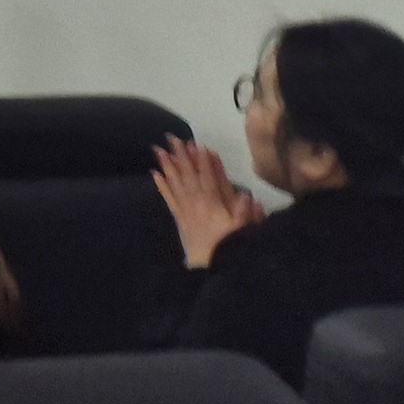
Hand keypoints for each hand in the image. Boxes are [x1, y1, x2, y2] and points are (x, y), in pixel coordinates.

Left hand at [154, 136, 263, 269]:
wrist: (208, 265)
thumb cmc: (229, 246)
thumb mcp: (243, 231)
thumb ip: (246, 214)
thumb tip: (249, 195)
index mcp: (213, 204)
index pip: (209, 178)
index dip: (205, 162)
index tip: (200, 145)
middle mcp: (196, 203)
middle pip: (188, 175)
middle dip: (182, 156)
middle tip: (173, 138)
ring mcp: (185, 209)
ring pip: (176, 182)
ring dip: (168, 165)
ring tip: (159, 149)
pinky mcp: (178, 217)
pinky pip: (168, 198)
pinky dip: (162, 185)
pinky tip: (154, 173)